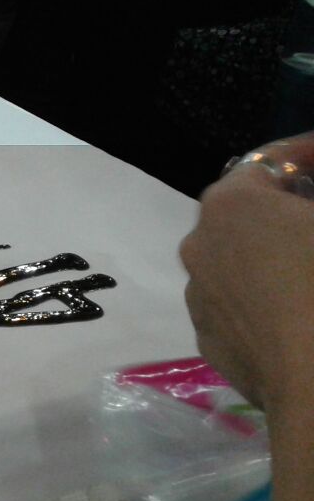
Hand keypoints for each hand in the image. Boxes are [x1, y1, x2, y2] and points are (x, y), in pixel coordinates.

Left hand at [179, 132, 313, 415]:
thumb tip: (305, 218)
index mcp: (233, 204)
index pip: (269, 161)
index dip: (305, 155)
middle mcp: (199, 246)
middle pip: (246, 214)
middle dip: (286, 210)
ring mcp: (198, 299)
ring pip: (239, 264)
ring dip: (273, 260)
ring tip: (311, 274)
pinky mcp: (211, 345)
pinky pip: (241, 308)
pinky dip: (268, 303)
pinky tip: (304, 319)